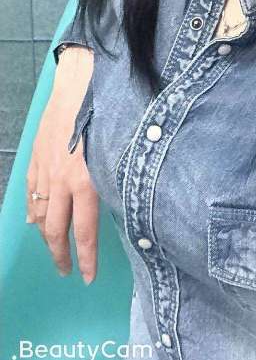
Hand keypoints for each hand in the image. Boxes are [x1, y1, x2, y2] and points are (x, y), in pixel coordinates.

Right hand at [26, 47, 98, 283]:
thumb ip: (115, 181)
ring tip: (53, 249)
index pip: (84, 232)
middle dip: (60, 255)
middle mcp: (62, 181)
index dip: (85, 259)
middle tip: (67, 271)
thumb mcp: (119, 152)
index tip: (87, 277)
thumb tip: (120, 204)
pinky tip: (34, 220)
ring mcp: (45, 169)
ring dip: (45, 235)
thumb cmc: (108, 113)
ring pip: (39, 214)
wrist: (81, 81)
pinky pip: (31, 191)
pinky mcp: (37, 156)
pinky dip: (32, 209)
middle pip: (55, 230)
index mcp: (86, 181)